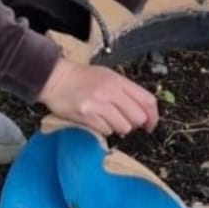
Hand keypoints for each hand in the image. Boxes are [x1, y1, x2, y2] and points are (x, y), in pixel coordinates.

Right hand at [37, 58, 158, 136]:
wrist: (55, 78)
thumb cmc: (81, 77)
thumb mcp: (107, 76)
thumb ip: (125, 91)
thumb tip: (142, 113)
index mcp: (118, 80)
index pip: (147, 100)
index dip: (153, 116)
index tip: (151, 124)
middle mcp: (110, 92)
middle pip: (138, 117)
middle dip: (134, 123)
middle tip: (123, 119)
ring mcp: (98, 104)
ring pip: (124, 127)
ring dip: (118, 127)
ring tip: (107, 118)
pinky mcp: (87, 116)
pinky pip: (106, 131)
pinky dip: (104, 129)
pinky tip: (96, 119)